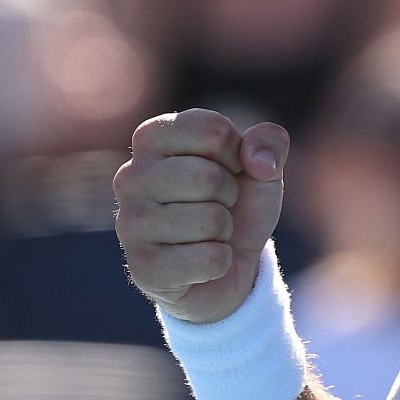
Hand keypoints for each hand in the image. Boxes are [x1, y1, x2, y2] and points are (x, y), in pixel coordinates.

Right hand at [114, 109, 289, 324]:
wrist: (229, 267)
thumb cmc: (236, 205)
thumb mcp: (262, 166)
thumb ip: (269, 143)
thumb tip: (257, 160)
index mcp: (152, 138)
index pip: (211, 131)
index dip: (237, 155)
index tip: (230, 169)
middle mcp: (130, 176)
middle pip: (206, 178)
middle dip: (230, 195)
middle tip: (219, 206)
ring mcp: (130, 223)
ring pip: (209, 220)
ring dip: (224, 230)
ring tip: (208, 233)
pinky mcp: (143, 268)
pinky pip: (209, 260)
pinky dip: (221, 262)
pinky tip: (201, 262)